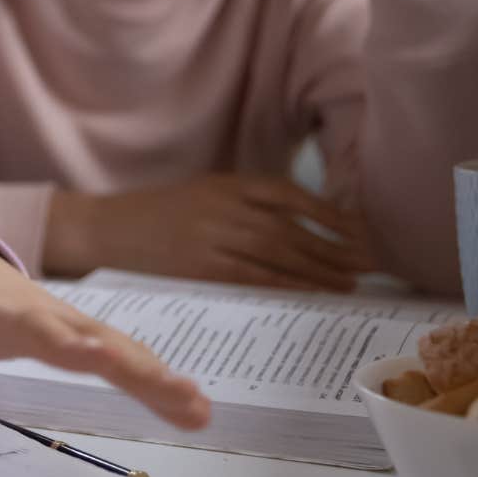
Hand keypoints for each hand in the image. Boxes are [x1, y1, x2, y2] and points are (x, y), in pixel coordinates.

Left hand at [0, 231, 210, 429]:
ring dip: (156, 373)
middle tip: (175, 391)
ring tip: (198, 408)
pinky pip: (121, 351)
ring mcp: (62, 317)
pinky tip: (192, 405)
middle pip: (89, 335)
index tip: (95, 356)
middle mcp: (37, 309)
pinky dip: (156, 374)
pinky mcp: (77, 329)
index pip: (29, 327)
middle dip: (130, 362)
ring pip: (116, 342)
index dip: (60, 341)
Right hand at [43, 174, 374, 291]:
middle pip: (291, 229)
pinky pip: (255, 278)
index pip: (288, 194)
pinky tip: (311, 292)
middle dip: (335, 247)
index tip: (359, 228)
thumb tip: (305, 222)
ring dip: (320, 270)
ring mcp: (211, 238)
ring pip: (279, 255)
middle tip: (370, 263)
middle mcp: (223, 207)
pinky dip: (288, 285)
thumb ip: (246, 201)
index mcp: (225, 183)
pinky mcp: (202, 269)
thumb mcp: (204, 193)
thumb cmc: (159, 213)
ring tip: (350, 282)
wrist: (107, 229)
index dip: (328, 212)